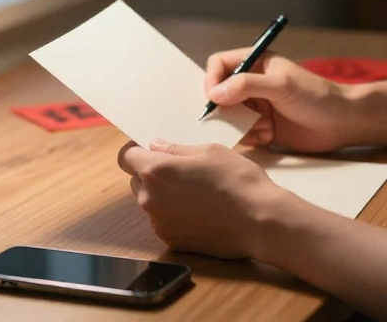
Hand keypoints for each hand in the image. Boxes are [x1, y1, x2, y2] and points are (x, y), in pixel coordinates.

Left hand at [117, 140, 284, 258]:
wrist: (260, 221)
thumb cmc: (238, 181)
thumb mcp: (210, 151)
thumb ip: (177, 149)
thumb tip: (156, 146)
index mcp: (157, 171)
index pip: (125, 156)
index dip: (136, 150)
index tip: (149, 149)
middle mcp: (150, 198)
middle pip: (136, 180)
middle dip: (153, 173)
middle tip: (183, 170)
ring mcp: (159, 223)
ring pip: (151, 201)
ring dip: (165, 195)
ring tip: (197, 192)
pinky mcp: (170, 241)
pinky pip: (164, 221)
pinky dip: (175, 215)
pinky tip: (201, 211)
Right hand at [206, 49, 354, 152]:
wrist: (342, 123)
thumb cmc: (317, 96)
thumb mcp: (281, 86)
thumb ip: (247, 86)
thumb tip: (215, 94)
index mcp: (256, 63)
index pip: (219, 64)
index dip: (211, 80)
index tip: (214, 99)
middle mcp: (252, 84)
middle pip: (219, 94)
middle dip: (224, 109)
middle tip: (237, 120)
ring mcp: (256, 106)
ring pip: (228, 117)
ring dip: (240, 126)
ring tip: (262, 128)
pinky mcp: (262, 128)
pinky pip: (241, 134)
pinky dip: (250, 137)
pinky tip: (269, 136)